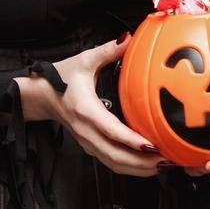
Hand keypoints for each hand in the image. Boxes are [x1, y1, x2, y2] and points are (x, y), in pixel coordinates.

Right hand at [38, 35, 162, 176]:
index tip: (152, 145)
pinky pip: (111, 162)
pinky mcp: (91, 146)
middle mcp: (86, 131)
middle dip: (143, 162)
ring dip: (139, 169)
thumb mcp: (84, 60)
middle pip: (116, 156)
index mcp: (86, 111)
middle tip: (168, 160)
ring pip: (114, 163)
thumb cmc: (60, 79)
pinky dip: (131, 167)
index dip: (131, 140)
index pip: (111, 130)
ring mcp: (88, 142)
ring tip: (163, 165)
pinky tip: (148, 165)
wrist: (41, 96)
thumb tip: (129, 39)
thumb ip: (108, 51)